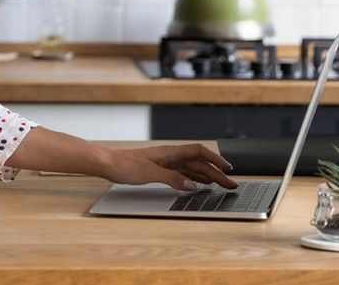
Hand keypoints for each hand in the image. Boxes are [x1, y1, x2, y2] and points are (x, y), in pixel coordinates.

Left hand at [100, 144, 237, 191]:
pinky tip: (198, 185)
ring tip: (220, 185)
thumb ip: (172, 178)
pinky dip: (193, 179)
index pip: (199, 152)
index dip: (215, 159)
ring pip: (191, 169)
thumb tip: (192, 185)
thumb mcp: (150, 174)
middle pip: (198, 162)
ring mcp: (165, 162)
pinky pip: (181, 174)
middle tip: (230, 184)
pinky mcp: (159, 169)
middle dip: (216, 173)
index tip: (228, 169)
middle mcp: (170, 156)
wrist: (107, 163)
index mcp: (170, 152)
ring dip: (206, 176)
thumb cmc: (124, 165)